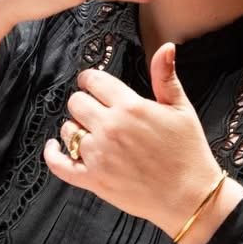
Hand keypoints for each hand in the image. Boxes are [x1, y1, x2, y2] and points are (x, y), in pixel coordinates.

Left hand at [45, 42, 228, 238]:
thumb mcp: (181, 109)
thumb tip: (166, 48)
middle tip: (94, 109)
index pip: (94, 81)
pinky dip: (52, 154)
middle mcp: (110, 128)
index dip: (90, 80)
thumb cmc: (188, 152)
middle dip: (84, 103)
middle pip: (76, 103)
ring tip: (89, 131)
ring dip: (74, 128)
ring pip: (67, 130)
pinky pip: (60, 164)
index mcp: (130, 107)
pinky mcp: (93, 179)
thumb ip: (166, 77)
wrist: (190, 196)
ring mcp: (98, 155)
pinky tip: (54, 147)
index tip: (92, 83)